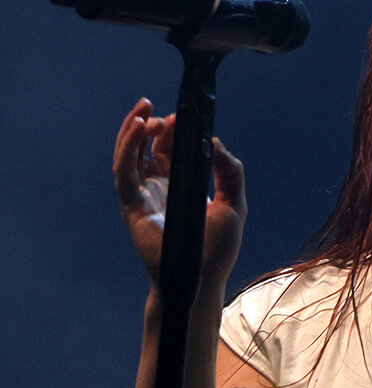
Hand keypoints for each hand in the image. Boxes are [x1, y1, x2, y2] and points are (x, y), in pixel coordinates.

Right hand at [113, 97, 245, 288]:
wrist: (202, 278)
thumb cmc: (217, 249)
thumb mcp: (233, 204)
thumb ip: (229, 172)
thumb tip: (215, 141)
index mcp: (180, 185)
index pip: (169, 149)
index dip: (172, 131)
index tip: (180, 118)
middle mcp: (158, 188)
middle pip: (146, 147)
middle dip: (149, 125)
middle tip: (156, 110)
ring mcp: (142, 196)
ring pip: (129, 155)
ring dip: (132, 132)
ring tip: (144, 112)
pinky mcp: (132, 206)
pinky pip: (124, 173)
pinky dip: (128, 150)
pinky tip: (138, 131)